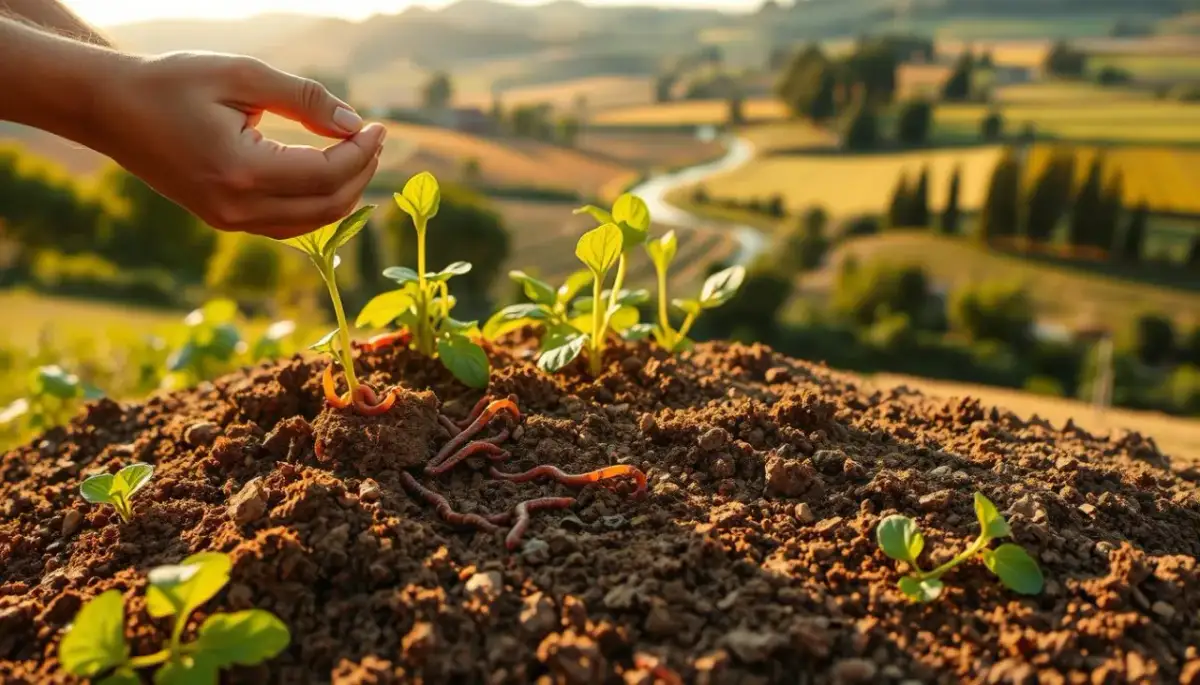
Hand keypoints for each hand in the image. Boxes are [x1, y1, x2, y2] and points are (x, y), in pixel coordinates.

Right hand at [91, 52, 384, 238]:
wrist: (111, 107)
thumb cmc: (174, 82)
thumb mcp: (242, 75)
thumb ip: (304, 99)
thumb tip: (355, 125)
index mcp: (241, 172)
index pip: (327, 175)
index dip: (362, 153)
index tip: (378, 126)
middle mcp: (237, 208)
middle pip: (328, 207)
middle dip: (361, 174)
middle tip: (374, 139)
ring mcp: (230, 220)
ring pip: (311, 223)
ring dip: (344, 192)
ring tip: (359, 153)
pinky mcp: (225, 220)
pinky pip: (288, 224)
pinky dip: (317, 204)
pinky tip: (330, 173)